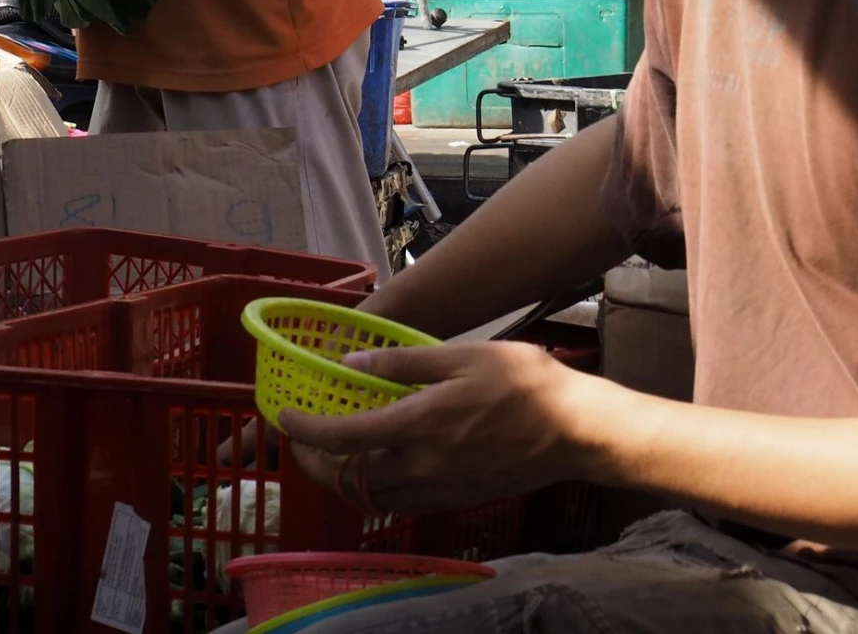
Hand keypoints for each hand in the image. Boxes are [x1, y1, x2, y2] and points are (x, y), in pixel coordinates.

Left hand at [277, 341, 610, 513]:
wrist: (575, 430)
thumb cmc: (525, 382)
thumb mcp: (464, 356)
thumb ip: (404, 362)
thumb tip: (352, 363)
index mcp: (418, 424)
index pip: (342, 437)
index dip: (304, 429)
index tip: (282, 416)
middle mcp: (420, 466)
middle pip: (345, 478)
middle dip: (313, 462)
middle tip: (303, 438)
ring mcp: (437, 488)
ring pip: (369, 497)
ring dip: (342, 479)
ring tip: (337, 453)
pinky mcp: (454, 498)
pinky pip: (398, 503)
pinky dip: (375, 489)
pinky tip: (383, 465)